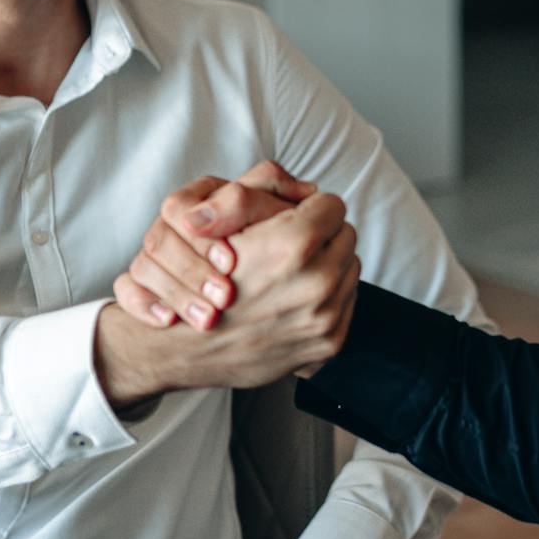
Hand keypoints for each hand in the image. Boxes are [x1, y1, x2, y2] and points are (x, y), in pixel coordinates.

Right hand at [93, 189, 358, 404]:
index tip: (294, 218)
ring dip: (328, 265)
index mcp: (295, 244)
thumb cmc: (203, 277)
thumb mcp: (226, 221)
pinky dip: (328, 297)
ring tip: (292, 272)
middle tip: (292, 245)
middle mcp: (318, 283)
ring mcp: (326, 316)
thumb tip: (312, 190)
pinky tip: (295, 298)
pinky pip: (347, 302)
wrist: (188, 348)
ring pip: (350, 268)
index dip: (310, 208)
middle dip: (322, 236)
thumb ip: (268, 190)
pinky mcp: (330, 341)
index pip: (332, 205)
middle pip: (346, 236)